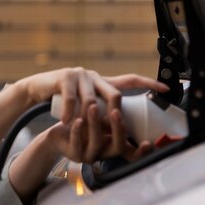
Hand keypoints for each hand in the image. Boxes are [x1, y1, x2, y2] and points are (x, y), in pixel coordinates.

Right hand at [20, 68, 167, 124]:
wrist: (37, 89)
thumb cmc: (64, 100)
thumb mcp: (85, 103)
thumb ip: (101, 110)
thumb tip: (119, 130)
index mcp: (103, 82)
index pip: (130, 80)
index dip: (149, 84)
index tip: (166, 89)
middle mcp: (95, 76)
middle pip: (114, 93)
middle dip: (115, 113)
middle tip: (110, 128)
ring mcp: (80, 75)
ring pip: (91, 100)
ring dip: (87, 119)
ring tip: (81, 129)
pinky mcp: (64, 77)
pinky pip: (70, 98)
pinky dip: (68, 113)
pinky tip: (65, 122)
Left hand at [45, 103, 152, 163]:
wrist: (58, 133)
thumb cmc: (82, 122)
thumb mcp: (101, 115)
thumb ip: (115, 108)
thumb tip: (142, 94)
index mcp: (114, 144)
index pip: (132, 154)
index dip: (141, 151)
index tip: (149, 143)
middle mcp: (104, 152)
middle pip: (118, 146)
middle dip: (117, 128)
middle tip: (116, 111)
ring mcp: (89, 155)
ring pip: (96, 143)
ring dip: (95, 124)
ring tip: (93, 107)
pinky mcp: (73, 154)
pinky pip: (76, 144)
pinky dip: (78, 132)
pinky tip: (77, 121)